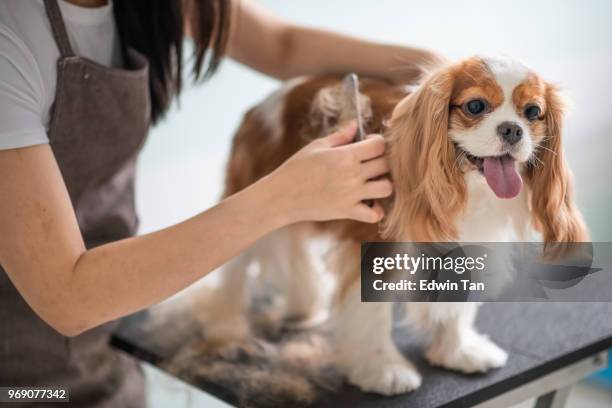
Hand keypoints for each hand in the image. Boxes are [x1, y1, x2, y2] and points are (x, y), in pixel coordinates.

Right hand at [268, 122, 392, 223]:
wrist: (282, 196)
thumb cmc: (296, 168)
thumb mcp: (316, 147)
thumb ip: (340, 136)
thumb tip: (355, 125)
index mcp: (345, 156)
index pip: (379, 145)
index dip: (377, 142)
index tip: (368, 144)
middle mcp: (352, 175)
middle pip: (386, 165)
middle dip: (382, 161)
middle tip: (371, 163)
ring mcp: (351, 195)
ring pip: (386, 188)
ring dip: (383, 184)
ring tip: (372, 182)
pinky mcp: (347, 212)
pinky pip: (374, 214)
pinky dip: (376, 210)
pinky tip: (368, 203)